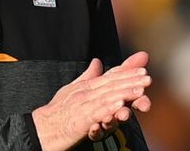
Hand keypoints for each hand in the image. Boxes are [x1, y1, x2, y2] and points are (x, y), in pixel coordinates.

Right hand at [31, 53, 151, 150]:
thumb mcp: (73, 90)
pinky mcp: (80, 120)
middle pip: (111, 85)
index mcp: (86, 86)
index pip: (110, 77)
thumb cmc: (58, 110)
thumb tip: (97, 61)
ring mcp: (83, 106)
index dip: (127, 73)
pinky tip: (120, 105)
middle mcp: (86, 93)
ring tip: (140, 90)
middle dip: (131, 81)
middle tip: (147, 78)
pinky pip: (96, 113)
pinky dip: (108, 108)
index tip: (143, 69)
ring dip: (124, 93)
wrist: (42, 127)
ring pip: (107, 97)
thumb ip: (87, 77)